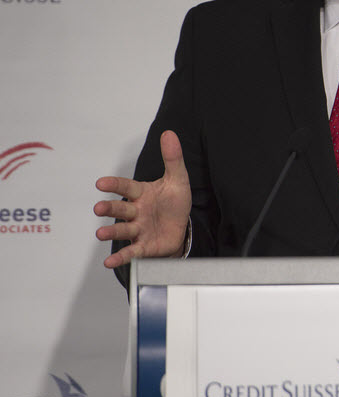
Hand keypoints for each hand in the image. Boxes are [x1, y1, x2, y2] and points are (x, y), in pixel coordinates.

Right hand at [93, 130, 191, 268]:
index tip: (101, 183)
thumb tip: (169, 133)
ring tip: (100, 233)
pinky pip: (131, 252)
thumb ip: (172, 158)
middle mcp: (136, 211)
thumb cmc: (174, 202)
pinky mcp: (144, 246)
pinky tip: (109, 262)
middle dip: (110, 208)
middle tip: (99, 207)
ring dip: (111, 232)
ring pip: (123, 230)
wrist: (182, 228)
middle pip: (121, 209)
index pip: (126, 187)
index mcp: (142, 193)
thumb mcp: (178, 179)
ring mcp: (138, 229)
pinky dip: (121, 257)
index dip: (114, 185)